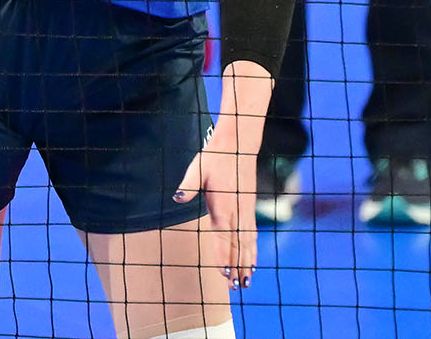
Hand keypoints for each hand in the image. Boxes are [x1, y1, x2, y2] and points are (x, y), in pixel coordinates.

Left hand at [173, 126, 257, 290]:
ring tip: (247, 282)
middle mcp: (236, 211)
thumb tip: (177, 197)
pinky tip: (253, 261)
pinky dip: (253, 250)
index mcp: (222, 205)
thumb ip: (189, 186)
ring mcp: (245, 210)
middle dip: (237, 267)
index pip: (223, 237)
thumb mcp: (197, 168)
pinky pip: (252, 234)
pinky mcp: (249, 207)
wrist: (237, 143)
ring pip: (247, 242)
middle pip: (238, 245)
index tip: (224, 275)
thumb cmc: (215, 157)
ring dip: (247, 262)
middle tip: (237, 287)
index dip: (224, 256)